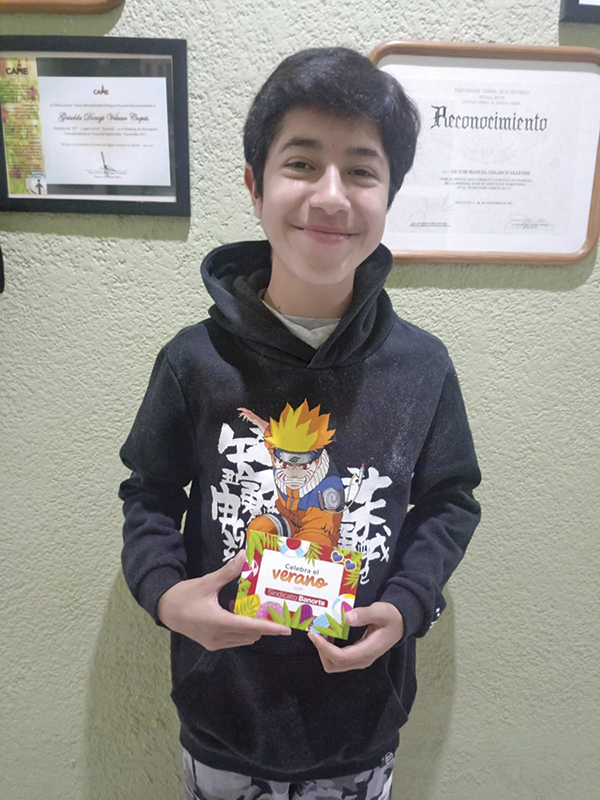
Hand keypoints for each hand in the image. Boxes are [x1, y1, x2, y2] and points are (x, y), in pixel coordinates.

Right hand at [157, 550, 290, 649]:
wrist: (165, 609)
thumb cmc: (185, 595)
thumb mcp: (207, 582)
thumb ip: (228, 572)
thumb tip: (243, 556)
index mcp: (219, 623)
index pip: (251, 627)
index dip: (271, 628)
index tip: (286, 629)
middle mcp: (219, 637)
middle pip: (251, 634)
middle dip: (264, 624)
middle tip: (271, 608)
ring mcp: (215, 643)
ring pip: (244, 639)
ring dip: (252, 626)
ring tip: (253, 607)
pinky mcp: (212, 644)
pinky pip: (234, 639)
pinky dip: (241, 628)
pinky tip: (235, 611)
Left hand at [308, 602, 403, 672]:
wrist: (400, 623)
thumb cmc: (391, 616)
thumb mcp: (380, 611)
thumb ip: (365, 614)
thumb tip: (347, 618)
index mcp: (368, 651)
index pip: (341, 657)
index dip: (324, 648)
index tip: (314, 634)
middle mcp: (362, 660)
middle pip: (334, 664)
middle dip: (321, 649)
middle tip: (315, 630)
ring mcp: (359, 660)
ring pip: (334, 663)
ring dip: (323, 650)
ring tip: (320, 631)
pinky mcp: (356, 656)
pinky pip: (338, 658)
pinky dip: (328, 649)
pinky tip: (328, 634)